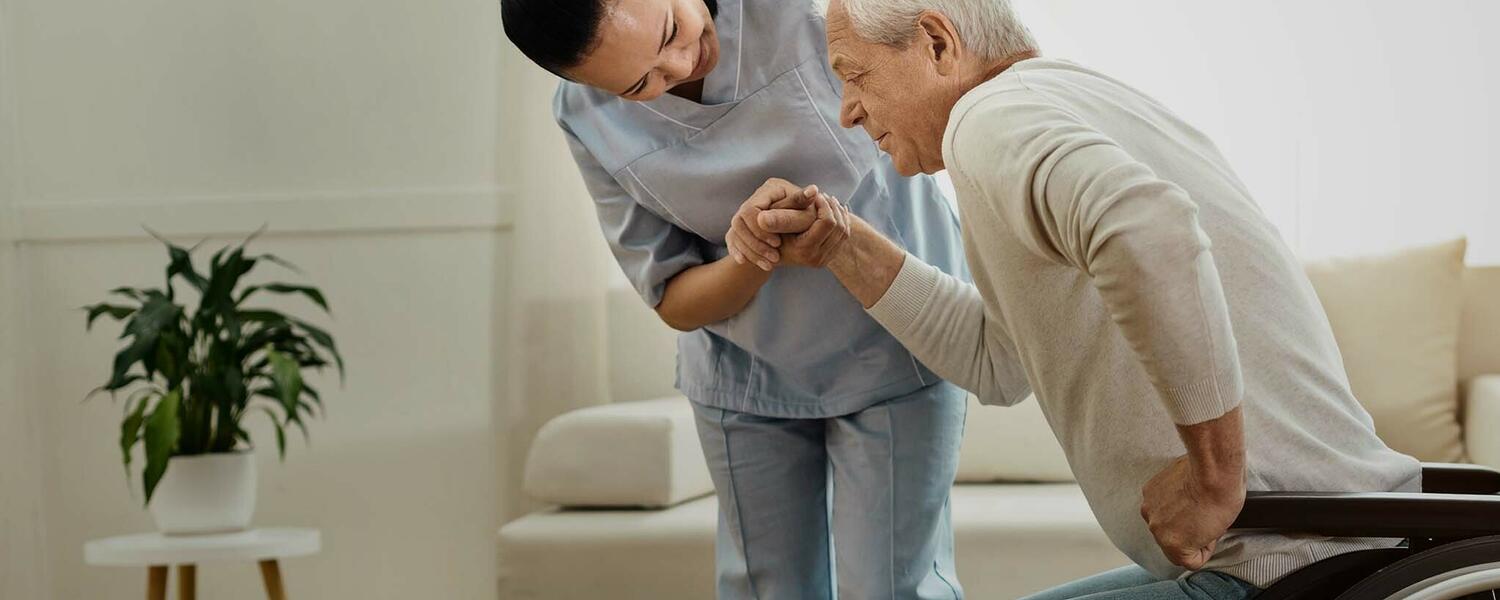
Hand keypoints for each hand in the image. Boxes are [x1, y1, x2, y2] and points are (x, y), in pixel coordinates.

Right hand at [726, 178, 818, 270]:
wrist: (806, 229)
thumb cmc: (810, 220)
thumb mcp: (805, 218)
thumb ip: (789, 217)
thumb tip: (763, 219)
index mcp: (771, 189)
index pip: (751, 209)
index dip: (760, 229)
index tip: (778, 243)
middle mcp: (755, 198)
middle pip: (739, 221)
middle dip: (756, 243)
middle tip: (775, 258)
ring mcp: (746, 212)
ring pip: (736, 232)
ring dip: (751, 251)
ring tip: (770, 264)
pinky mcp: (741, 227)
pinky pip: (732, 240)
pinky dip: (739, 252)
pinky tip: (745, 262)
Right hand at [762, 192, 851, 267]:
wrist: (769, 251)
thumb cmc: (770, 228)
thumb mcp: (778, 215)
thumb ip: (795, 201)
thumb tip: (812, 189)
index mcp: (803, 248)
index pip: (827, 222)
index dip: (824, 205)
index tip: (817, 195)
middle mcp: (814, 258)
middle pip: (838, 227)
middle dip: (833, 208)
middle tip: (824, 195)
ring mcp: (822, 260)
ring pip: (843, 232)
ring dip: (838, 213)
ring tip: (827, 201)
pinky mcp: (827, 259)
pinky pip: (842, 237)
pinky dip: (840, 222)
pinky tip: (832, 211)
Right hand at [1139, 454, 1245, 570]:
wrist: (1213, 470)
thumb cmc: (1221, 499)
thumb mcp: (1216, 533)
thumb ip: (1197, 541)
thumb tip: (1194, 536)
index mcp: (1174, 545)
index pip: (1188, 561)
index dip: (1203, 549)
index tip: (1209, 537)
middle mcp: (1157, 529)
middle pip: (1170, 541)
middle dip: (1185, 533)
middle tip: (1201, 518)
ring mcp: (1150, 509)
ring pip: (1162, 522)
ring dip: (1174, 516)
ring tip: (1191, 502)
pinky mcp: (1148, 491)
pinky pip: (1158, 503)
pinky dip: (1167, 500)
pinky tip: (1182, 491)